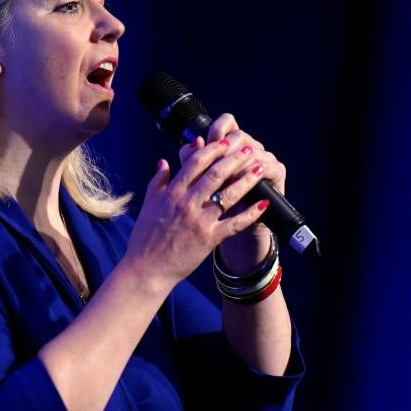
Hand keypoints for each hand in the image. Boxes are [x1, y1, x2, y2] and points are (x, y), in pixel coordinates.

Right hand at [123, 130, 272, 291]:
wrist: (147, 269)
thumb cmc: (146, 238)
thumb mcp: (149, 204)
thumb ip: (158, 181)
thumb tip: (164, 161)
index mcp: (172, 193)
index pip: (195, 163)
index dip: (213, 149)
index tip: (225, 141)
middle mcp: (186, 204)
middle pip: (215, 174)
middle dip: (234, 159)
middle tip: (248, 148)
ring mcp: (199, 221)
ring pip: (228, 195)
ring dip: (246, 180)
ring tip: (260, 168)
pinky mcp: (209, 239)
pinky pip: (234, 224)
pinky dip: (250, 213)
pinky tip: (264, 204)